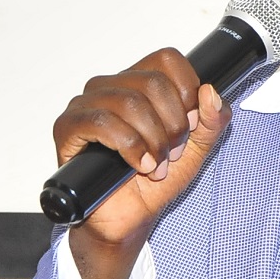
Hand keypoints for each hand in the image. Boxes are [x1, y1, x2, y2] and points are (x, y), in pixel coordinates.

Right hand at [51, 48, 230, 278]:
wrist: (130, 219)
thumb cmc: (154, 181)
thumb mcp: (196, 149)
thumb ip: (212, 121)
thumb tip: (211, 92)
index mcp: (138, 84)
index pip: (166, 59)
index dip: (186, 91)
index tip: (191, 123)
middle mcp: (110, 88)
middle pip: (152, 82)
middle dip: (173, 123)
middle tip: (173, 152)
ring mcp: (85, 105)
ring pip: (129, 102)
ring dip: (153, 139)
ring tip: (156, 164)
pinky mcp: (67, 128)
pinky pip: (101, 122)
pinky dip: (129, 145)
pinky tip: (139, 165)